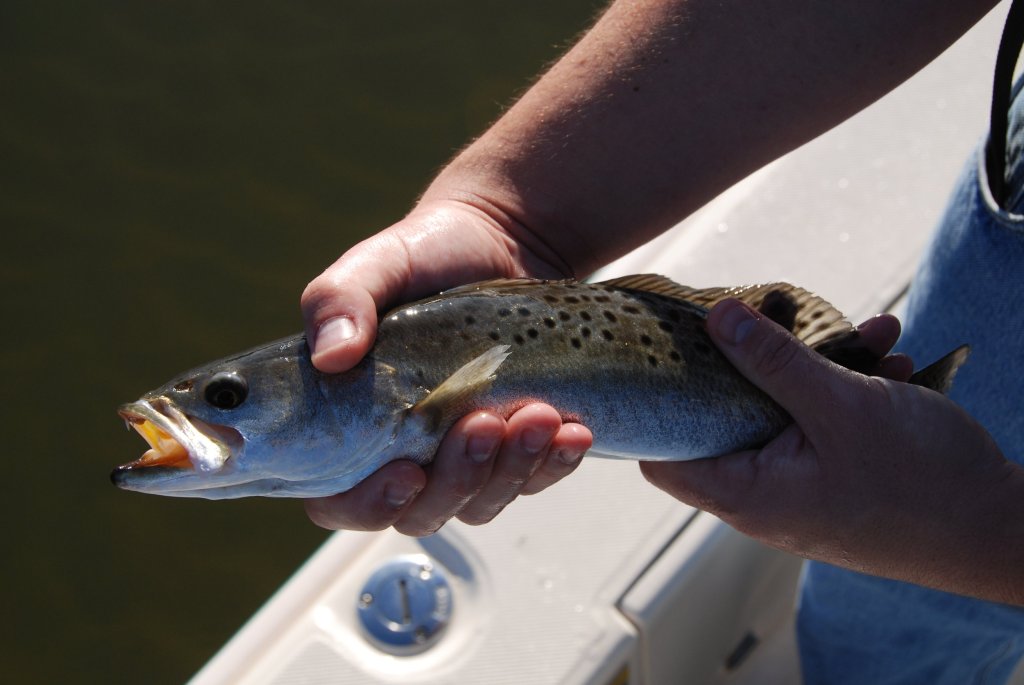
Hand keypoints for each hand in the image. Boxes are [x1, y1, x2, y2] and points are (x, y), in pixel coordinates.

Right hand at [301, 199, 591, 534]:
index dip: (370, 504)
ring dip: (511, 470)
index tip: (407, 470)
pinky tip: (571, 431)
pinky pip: (533, 481)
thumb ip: (337, 300)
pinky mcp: (515, 451)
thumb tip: (330, 356)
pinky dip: (553, 463)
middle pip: (420, 513)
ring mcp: (461, 457)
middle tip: (485, 421)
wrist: (502, 241)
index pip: (339, 502)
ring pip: (482, 503)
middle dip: (458, 478)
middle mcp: (401, 453)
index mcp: (346, 427)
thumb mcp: (375, 265)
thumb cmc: (424, 256)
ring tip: (538, 414)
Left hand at [640, 299, 1023, 602]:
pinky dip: (849, 386)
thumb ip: (774, 362)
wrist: (1004, 532)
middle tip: (774, 316)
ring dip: (820, 365)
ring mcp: (803, 486)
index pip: (664, 456)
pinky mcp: (838, 476)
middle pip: (729, 417)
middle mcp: (766, 496)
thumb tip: (716, 321)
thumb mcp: (841, 405)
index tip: (664, 354)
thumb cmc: (923, 482)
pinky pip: (825, 421)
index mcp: (748, 493)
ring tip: (868, 335)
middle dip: (756, 361)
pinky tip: (889, 356)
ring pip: (786, 410)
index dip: (656, 407)